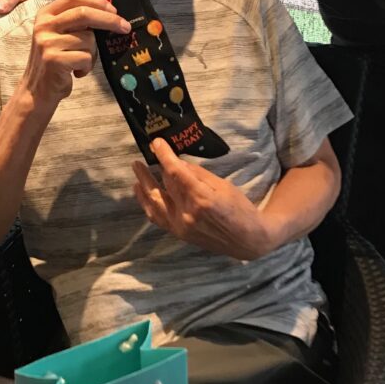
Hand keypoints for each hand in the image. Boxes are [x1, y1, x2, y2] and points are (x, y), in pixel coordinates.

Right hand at [20, 0, 129, 109]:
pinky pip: (85, 57)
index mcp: (46, 14)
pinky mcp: (53, 60)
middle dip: (109, 20)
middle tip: (125, 27)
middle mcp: (44, 25)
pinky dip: (87, 66)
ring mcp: (47, 42)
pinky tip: (76, 72)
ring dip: (93, 53)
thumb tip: (110, 14)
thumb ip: (77, 23)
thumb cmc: (57, 61)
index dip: (97, 1)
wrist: (37, 90)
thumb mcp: (61, 35)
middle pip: (84, 14)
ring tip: (82, 62)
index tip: (114, 10)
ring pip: (88, 39)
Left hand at [132, 138, 272, 259]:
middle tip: (142, 157)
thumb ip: (198, 175)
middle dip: (148, 171)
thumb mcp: (223, 185)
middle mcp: (187, 214)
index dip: (164, 156)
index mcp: (201, 198)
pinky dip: (147, 204)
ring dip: (142, 186)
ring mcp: (180, 226)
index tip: (156, 143)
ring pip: (153, 204)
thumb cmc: (240, 209)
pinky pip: (157, 217)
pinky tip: (143, 193)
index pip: (176, 173)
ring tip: (137, 172)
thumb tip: (178, 163)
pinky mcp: (179, 234)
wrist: (247, 240)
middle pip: (162, 187)